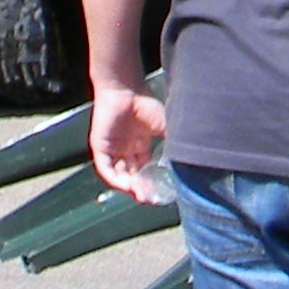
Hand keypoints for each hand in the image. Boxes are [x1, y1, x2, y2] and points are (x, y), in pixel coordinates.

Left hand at [90, 81, 171, 203]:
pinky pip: (105, 169)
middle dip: (141, 189)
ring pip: (118, 175)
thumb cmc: (144, 104)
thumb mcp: (164, 128)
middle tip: (151, 199)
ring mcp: (112, 148)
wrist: (126, 90)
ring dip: (129, 188)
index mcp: (139, 145)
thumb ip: (172, 145)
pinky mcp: (100, 146)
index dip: (151, 183)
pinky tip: (128, 186)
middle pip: (131, 176)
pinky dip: (115, 179)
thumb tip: (188, 163)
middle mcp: (125, 149)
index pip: (144, 170)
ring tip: (142, 195)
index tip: (161, 192)